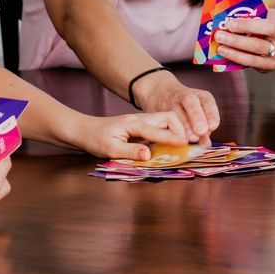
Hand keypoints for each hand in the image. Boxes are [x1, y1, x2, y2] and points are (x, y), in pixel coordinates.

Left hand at [75, 110, 193, 160]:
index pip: (158, 129)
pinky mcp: (141, 129)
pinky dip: (170, 135)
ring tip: (186, 145)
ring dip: (177, 131)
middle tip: (190, 144)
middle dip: (181, 128)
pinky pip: (160, 129)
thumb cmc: (94, 139)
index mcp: (133, 124)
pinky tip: (173, 146)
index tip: (187, 145)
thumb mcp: (109, 148)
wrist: (84, 130)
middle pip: (168, 118)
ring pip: (166, 121)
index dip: (174, 137)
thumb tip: (149, 155)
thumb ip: (130, 151)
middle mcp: (140, 120)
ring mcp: (141, 123)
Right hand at [133, 72, 218, 140]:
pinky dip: (170, 127)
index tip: (213, 126)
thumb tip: (206, 144)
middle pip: (191, 102)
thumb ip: (204, 129)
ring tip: (188, 138)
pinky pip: (165, 116)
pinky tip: (174, 137)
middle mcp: (188, 96)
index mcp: (202, 96)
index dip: (211, 114)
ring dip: (183, 124)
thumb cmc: (189, 111)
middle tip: (201, 131)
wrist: (164, 95)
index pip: (208, 102)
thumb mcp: (200, 115)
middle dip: (197, 116)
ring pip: (177, 109)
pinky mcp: (161, 108)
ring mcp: (173, 101)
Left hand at [212, 8, 274, 71]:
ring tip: (220, 47)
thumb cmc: (273, 23)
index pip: (266, 25)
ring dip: (234, 53)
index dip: (247, 25)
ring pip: (253, 58)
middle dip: (236, 41)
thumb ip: (255, 13)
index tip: (230, 23)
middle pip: (258, 44)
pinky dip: (237, 60)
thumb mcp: (270, 13)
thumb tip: (230, 14)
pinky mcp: (270, 67)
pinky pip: (252, 65)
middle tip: (219, 35)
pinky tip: (227, 54)